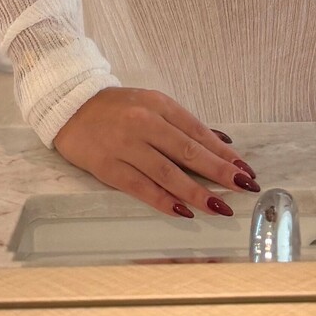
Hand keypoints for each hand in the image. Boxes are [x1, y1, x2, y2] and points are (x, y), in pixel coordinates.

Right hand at [51, 86, 260, 216]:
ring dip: (196, 192)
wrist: (70, 105)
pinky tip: (182, 211)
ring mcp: (126, 145)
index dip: (223, 153)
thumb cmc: (116, 108)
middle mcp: (145, 123)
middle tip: (244, 187)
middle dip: (219, 171)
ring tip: (220, 207)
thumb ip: (182, 125)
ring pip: (167, 172)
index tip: (245, 169)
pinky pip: (140, 186)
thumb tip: (221, 142)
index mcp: (159, 105)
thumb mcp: (152, 105)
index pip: (198, 132)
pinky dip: (162, 200)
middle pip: (187, 151)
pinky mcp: (108, 166)